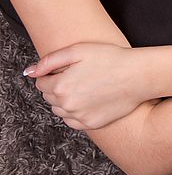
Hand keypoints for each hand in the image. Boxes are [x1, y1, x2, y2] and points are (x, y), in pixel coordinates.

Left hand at [23, 43, 141, 129]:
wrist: (138, 75)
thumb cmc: (111, 58)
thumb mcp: (78, 50)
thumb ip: (50, 61)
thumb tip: (29, 72)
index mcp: (61, 86)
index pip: (41, 83)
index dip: (52, 73)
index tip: (66, 68)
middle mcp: (67, 105)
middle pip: (49, 97)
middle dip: (57, 86)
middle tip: (77, 75)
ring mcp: (80, 117)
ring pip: (60, 110)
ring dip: (65, 100)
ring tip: (84, 86)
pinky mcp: (92, 124)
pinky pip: (73, 121)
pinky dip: (75, 112)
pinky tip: (88, 99)